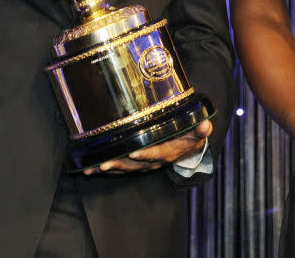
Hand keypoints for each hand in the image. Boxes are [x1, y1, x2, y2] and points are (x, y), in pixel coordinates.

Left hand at [82, 120, 212, 175]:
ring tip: (92, 168)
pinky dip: (105, 169)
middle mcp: (155, 160)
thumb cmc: (191, 136)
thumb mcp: (199, 133)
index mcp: (169, 152)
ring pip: (125, 168)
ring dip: (109, 168)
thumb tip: (205, 126)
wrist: (188, 148)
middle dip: (120, 165)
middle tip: (105, 164)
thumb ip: (202, 130)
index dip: (146, 154)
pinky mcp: (136, 162)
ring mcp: (144, 163)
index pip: (157, 154)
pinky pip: (120, 167)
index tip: (135, 153)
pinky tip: (89, 169)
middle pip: (136, 165)